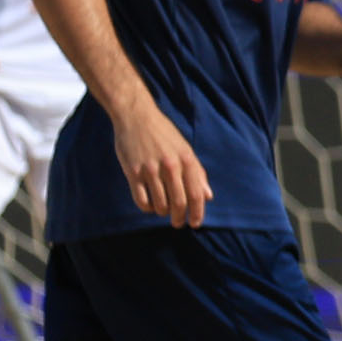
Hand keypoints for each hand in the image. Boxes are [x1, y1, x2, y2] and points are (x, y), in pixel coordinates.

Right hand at [113, 103, 208, 227]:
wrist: (137, 117)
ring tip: (162, 210)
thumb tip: (208, 196)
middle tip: (177, 223)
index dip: (197, 213)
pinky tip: (149, 204)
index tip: (195, 224)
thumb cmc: (164, 134)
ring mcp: (151, 169)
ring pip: (160, 204)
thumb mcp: (185, 150)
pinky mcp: (133, 172)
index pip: (196, 194)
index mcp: (187, 160)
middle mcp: (171, 166)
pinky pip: (141, 200)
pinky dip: (147, 207)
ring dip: (162, 212)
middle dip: (179, 218)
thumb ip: (197, 173)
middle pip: (179, 203)